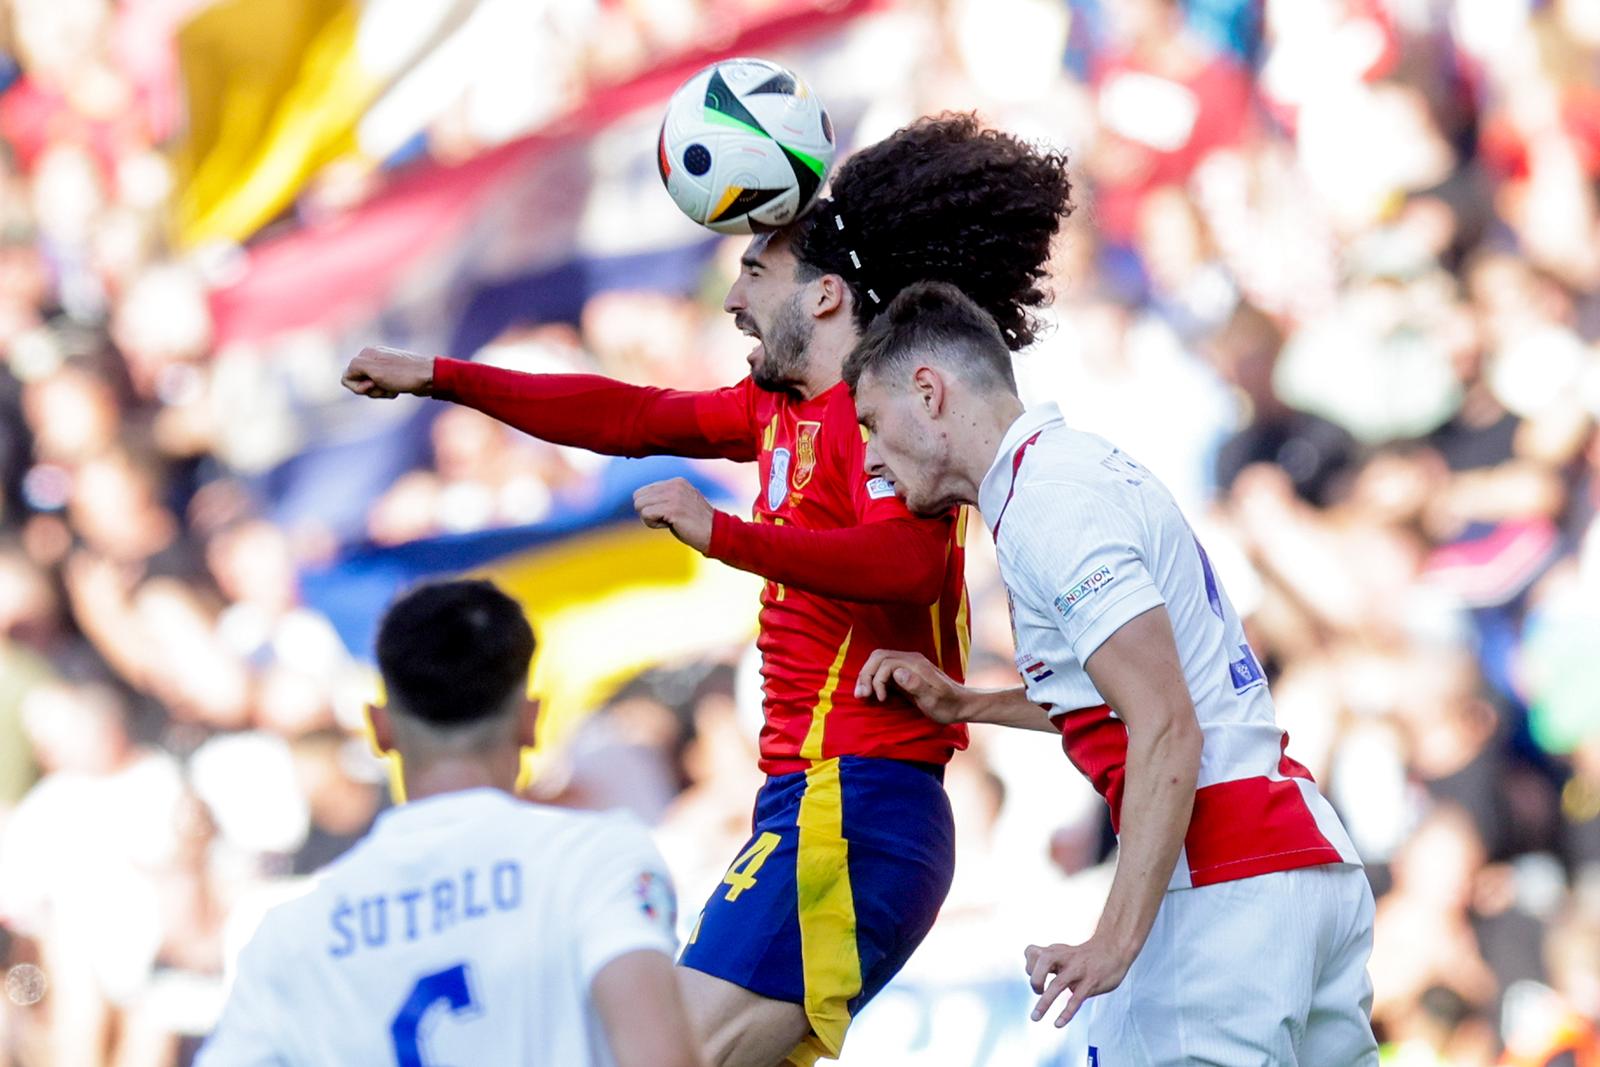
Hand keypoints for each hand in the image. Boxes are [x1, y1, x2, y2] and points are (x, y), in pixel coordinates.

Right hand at [341, 345, 434, 398]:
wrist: (429, 377)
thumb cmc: (402, 374)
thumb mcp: (374, 371)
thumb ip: (354, 369)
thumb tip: (347, 374)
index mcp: (365, 354)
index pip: (346, 376)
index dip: (357, 386)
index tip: (372, 385)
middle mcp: (372, 357)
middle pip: (358, 383)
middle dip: (370, 390)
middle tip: (385, 387)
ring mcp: (383, 366)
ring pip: (370, 387)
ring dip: (380, 392)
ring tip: (393, 389)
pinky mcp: (392, 374)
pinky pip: (381, 387)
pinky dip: (387, 392)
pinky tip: (398, 390)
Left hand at [633, 478, 714, 553]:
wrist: (716, 534)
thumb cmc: (695, 525)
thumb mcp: (679, 504)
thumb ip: (663, 498)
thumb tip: (638, 500)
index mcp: (676, 482)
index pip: (642, 492)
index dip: (650, 508)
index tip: (667, 515)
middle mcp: (674, 485)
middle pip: (637, 497)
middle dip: (647, 513)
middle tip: (666, 520)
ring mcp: (674, 495)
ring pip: (639, 506)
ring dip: (651, 520)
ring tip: (669, 522)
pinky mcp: (673, 508)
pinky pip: (646, 515)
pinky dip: (654, 524)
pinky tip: (670, 525)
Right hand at [853, 649, 970, 722]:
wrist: (961, 704)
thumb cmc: (948, 705)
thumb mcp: (934, 699)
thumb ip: (916, 685)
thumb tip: (897, 672)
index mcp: (915, 664)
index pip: (886, 662)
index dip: (877, 680)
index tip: (880, 699)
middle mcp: (910, 660)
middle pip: (878, 657)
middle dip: (866, 675)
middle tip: (861, 695)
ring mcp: (907, 665)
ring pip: (879, 661)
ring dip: (867, 676)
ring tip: (862, 694)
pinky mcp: (905, 673)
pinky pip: (883, 669)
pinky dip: (873, 679)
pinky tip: (871, 692)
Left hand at [1023, 938, 1134, 1028]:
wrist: (1112, 950)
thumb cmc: (1083, 956)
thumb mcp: (1063, 953)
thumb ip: (1047, 963)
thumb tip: (1033, 979)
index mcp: (1056, 951)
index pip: (1031, 952)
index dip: (1028, 965)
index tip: (1034, 975)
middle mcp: (1065, 958)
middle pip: (1044, 960)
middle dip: (1035, 978)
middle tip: (1037, 991)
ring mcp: (1078, 970)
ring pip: (1058, 984)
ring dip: (1044, 1002)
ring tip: (1035, 1018)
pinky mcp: (1090, 983)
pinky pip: (1076, 999)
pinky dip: (1066, 1013)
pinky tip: (1058, 1023)